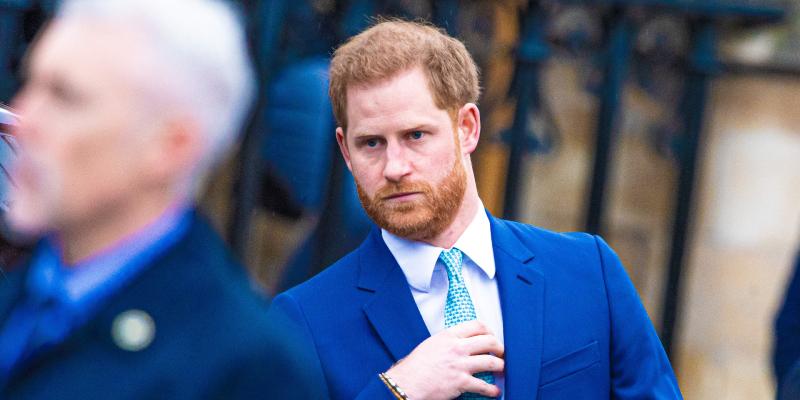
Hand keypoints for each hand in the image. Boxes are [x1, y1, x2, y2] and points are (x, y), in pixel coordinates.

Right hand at [385, 320, 503, 399]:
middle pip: (489, 341)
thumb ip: (448, 341)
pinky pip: (484, 386)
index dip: (489, 331)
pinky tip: (495, 392)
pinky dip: (492, 390)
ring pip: (491, 362)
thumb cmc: (415, 367)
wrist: (407, 383)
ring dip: (500, 367)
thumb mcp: (431, 344)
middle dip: (500, 348)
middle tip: (501, 353)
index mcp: (448, 336)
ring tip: (502, 370)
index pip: (477, 325)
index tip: (492, 337)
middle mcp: (457, 348)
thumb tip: (461, 343)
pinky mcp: (461, 382)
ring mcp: (460, 365)